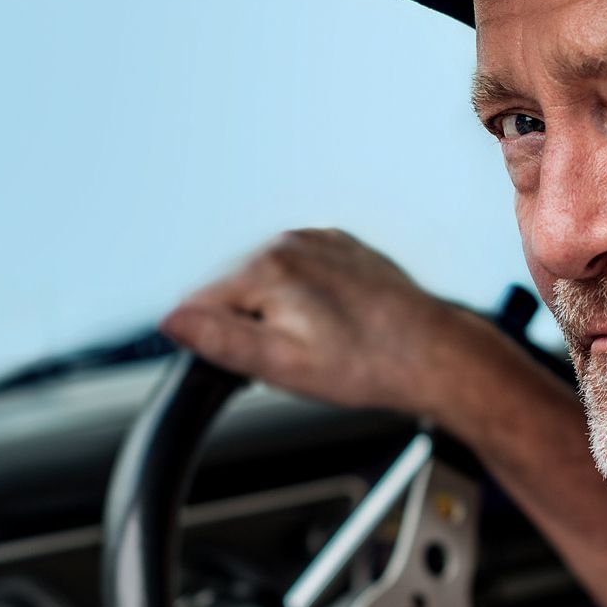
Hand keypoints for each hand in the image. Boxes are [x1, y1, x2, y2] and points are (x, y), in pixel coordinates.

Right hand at [159, 229, 471, 416]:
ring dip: (276, 312)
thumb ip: (221, 340)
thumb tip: (171, 320)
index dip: (216, 340)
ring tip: (320, 343)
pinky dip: (304, 299)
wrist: (434, 354)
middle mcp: (291, 241)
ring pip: (266, 281)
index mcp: (269, 266)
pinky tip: (334, 326)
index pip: (200, 302)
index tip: (253, 363)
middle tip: (295, 357)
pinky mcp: (342, 248)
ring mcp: (320, 241)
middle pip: (232, 289)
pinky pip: (301, 273)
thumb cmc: (366, 365)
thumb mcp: (283, 365)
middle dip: (248, 325)